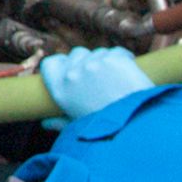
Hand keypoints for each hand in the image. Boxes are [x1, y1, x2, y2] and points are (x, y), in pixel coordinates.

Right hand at [36, 46, 152, 119]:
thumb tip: (46, 123)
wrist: (135, 126)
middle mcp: (73, 73)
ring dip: (106, 60)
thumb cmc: (105, 129)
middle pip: (76, 53)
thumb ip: (59, 122)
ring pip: (99, 52)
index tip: (70, 68)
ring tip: (116, 78)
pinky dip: (124, 59)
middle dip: (86, 60)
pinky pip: (118, 52)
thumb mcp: (76, 126)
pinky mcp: (115, 59)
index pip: (50, 63)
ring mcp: (94, 64)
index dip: (61, 63)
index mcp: (60, 89)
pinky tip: (128, 71)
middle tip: (99, 76)